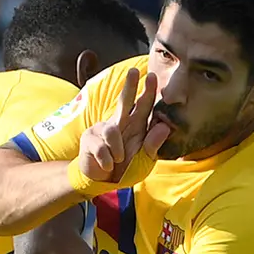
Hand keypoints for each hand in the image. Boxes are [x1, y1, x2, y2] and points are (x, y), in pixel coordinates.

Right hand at [78, 68, 169, 184]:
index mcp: (137, 126)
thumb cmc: (126, 169)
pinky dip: (106, 160)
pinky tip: (107, 166)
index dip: (148, 92)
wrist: (102, 182)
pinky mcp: (89, 138)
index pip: (144, 106)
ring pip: (111, 130)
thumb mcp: (144, 161)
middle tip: (133, 71)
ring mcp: (103, 129)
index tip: (152, 76)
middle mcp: (121, 123)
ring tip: (118, 160)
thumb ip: (153, 146)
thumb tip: (164, 126)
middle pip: (124, 101)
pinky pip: (101, 147)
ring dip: (118, 150)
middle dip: (129, 86)